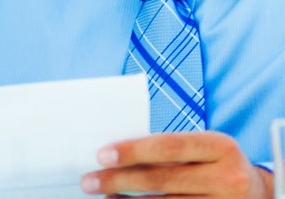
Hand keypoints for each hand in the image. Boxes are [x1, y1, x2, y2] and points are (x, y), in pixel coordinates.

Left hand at [82, 131, 272, 197]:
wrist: (253, 190)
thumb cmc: (213, 163)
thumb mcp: (200, 149)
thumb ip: (166, 150)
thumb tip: (113, 155)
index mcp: (220, 147)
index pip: (169, 147)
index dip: (132, 151)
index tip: (101, 155)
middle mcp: (227, 178)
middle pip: (162, 180)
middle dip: (119, 180)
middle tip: (88, 181)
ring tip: (104, 196)